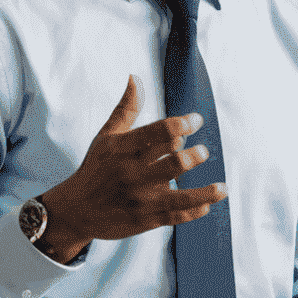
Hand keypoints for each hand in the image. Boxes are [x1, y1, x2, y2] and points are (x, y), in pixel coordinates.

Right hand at [38, 75, 225, 261]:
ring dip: (204, 192)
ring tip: (222, 187)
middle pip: (172, 164)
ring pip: (179, 196)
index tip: (196, 119)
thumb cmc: (95, 168)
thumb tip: (135, 78)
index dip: (180, 124)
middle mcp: (132, 174)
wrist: (76, 211)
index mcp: (123, 150)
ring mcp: (140, 199)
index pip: (156, 133)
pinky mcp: (145, 220)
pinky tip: (208, 204)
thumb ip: (126, 109)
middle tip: (203, 151)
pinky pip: (174, 216)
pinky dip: (194, 211)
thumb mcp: (106, 137)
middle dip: (193, 157)